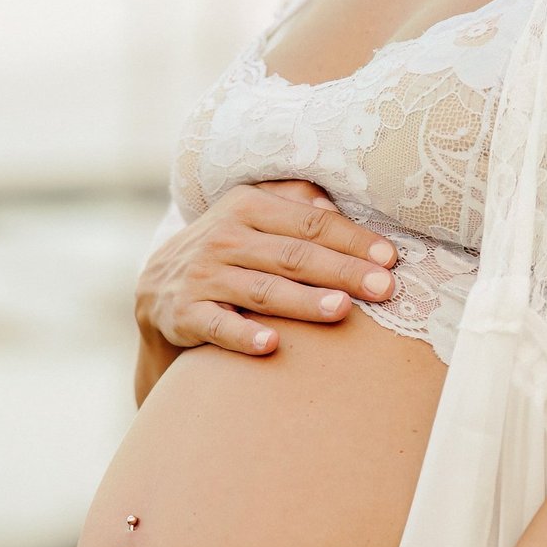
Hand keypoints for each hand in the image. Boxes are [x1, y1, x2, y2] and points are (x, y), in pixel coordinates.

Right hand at [134, 181, 399, 356]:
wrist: (156, 290)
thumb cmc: (226, 250)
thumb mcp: (251, 213)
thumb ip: (294, 201)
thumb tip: (335, 206)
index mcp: (246, 206)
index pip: (310, 223)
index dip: (352, 239)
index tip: (391, 258)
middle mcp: (224, 238)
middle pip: (293, 255)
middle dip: (342, 271)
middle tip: (384, 288)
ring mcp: (203, 277)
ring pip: (262, 290)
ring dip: (303, 301)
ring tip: (341, 310)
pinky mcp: (185, 314)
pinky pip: (218, 326)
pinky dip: (243, 336)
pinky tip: (272, 345)